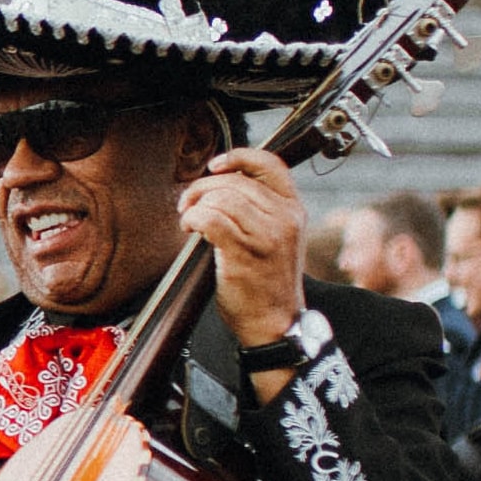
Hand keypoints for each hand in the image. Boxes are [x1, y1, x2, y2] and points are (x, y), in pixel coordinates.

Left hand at [177, 146, 308, 357]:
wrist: (275, 323)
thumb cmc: (267, 284)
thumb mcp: (276, 239)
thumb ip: (259, 210)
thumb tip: (221, 186)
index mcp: (293, 209)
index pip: (271, 164)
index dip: (239, 157)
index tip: (216, 165)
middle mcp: (285, 218)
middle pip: (237, 181)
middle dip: (204, 186)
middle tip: (187, 202)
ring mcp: (267, 236)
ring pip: (223, 198)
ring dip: (196, 204)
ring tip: (189, 220)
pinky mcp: (245, 253)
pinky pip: (211, 220)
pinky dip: (193, 218)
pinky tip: (190, 229)